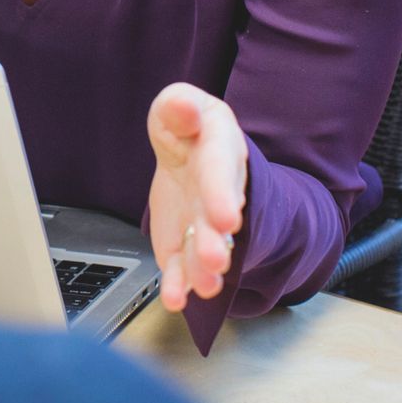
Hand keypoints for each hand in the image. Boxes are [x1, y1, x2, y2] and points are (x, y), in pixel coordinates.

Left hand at [146, 83, 247, 311]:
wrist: (185, 153)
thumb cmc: (186, 127)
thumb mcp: (180, 104)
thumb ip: (180, 106)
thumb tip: (184, 110)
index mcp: (220, 152)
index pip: (220, 173)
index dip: (223, 195)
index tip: (227, 218)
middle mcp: (217, 193)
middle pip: (216, 219)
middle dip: (216, 242)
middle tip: (216, 261)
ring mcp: (201, 222)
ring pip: (204, 249)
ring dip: (203, 270)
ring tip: (203, 286)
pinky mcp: (183, 243)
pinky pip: (181, 266)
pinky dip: (178, 285)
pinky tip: (175, 298)